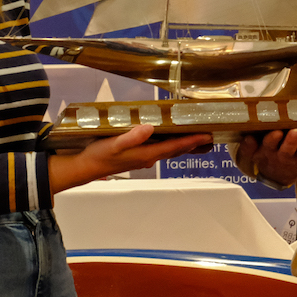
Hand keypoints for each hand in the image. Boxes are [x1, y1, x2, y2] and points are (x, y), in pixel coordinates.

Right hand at [49, 124, 211, 192]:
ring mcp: (143, 157)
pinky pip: (161, 150)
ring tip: (199, 140)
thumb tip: (149, 128)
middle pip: (176, 150)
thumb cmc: (99, 154)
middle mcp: (148, 157)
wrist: (85, 167)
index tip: (207, 136)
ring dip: (185, 146)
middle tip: (211, 138)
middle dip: (194, 144)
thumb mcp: (113, 143)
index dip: (191, 141)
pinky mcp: (138, 155)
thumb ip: (131, 137)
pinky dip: (172, 145)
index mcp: (145, 154)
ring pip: (169, 151)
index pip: (174, 147)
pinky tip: (172, 140)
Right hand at [234, 129, 296, 188]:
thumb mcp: (254, 155)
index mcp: (269, 152)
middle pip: (288, 149)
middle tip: (296, 131)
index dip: (273, 140)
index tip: (276, 132)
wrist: (280, 176)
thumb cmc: (267, 158)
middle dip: (292, 141)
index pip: (269, 146)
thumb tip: (248, 138)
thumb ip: (248, 147)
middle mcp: (284, 156)